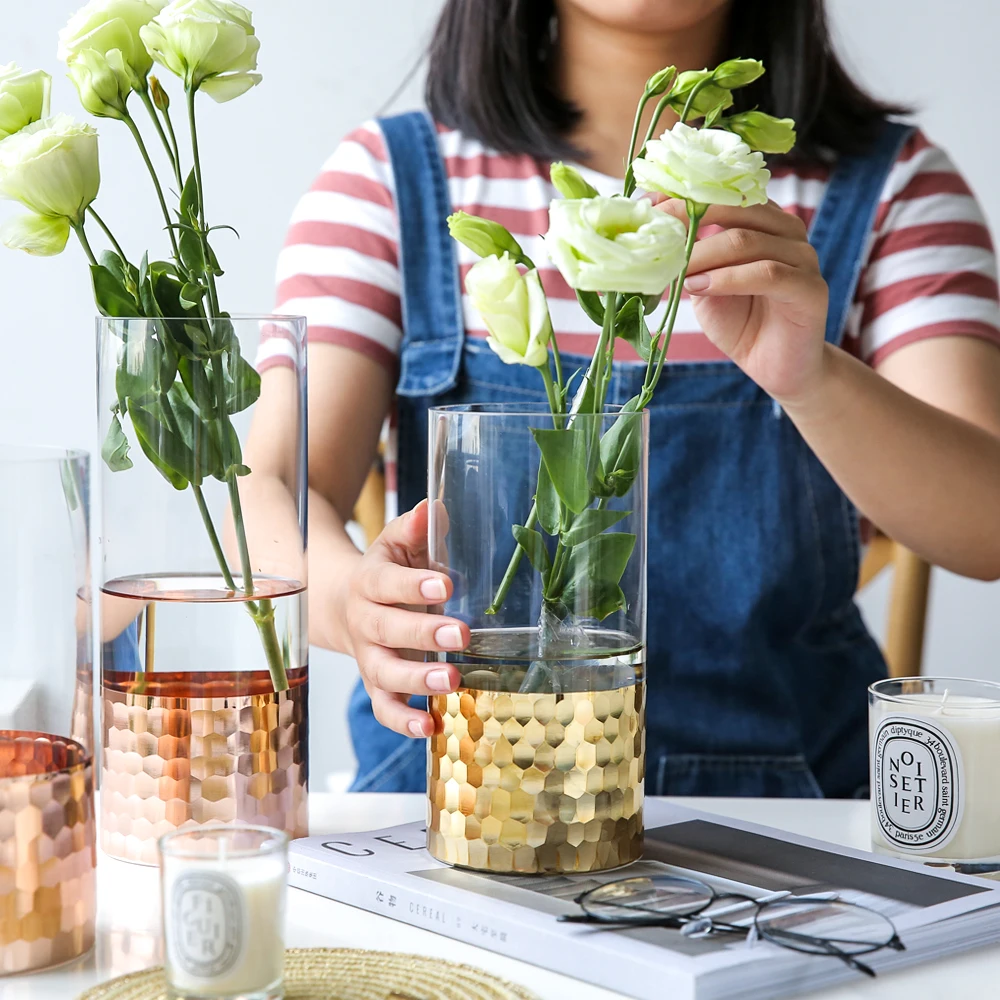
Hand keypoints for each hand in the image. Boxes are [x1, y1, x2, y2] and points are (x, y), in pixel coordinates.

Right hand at [337, 499, 467, 737]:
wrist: (348, 606)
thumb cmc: (389, 572)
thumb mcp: (399, 543)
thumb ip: (416, 528)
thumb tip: (432, 508)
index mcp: (369, 583)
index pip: (386, 583)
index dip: (411, 585)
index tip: (443, 584)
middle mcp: (365, 623)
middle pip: (386, 630)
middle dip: (423, 632)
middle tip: (461, 632)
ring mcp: (369, 657)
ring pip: (384, 673)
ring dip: (417, 679)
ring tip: (452, 680)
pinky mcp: (377, 685)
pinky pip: (384, 707)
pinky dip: (404, 720)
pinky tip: (432, 726)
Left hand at [662, 199, 829, 403]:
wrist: (776, 368)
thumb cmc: (740, 323)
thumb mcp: (704, 285)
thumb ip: (689, 258)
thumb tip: (649, 234)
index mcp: (764, 222)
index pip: (726, 194)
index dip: (685, 196)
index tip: (648, 205)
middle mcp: (787, 231)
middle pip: (736, 209)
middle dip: (689, 220)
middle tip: (656, 236)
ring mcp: (803, 257)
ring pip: (747, 241)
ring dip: (703, 255)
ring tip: (676, 273)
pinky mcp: (810, 288)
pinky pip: (767, 273)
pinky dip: (728, 278)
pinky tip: (701, 287)